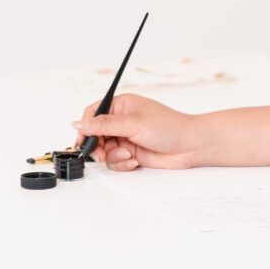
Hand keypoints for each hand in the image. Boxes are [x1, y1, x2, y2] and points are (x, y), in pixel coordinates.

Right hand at [72, 93, 198, 170]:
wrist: (190, 146)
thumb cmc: (169, 126)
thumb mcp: (132, 123)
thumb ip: (103, 125)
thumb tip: (79, 123)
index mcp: (123, 105)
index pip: (93, 112)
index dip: (85, 127)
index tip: (81, 141)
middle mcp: (122, 121)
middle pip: (95, 135)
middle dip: (98, 146)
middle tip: (103, 152)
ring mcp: (126, 137)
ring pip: (104, 150)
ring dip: (113, 156)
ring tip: (128, 155)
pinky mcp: (131, 152)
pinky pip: (115, 161)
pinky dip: (122, 163)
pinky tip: (135, 161)